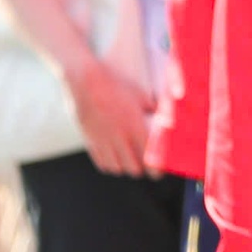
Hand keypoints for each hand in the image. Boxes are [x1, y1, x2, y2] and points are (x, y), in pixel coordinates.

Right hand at [65, 54, 153, 176]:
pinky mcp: (90, 140)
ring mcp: (103, 140)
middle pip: (133, 168)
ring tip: (132, 163)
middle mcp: (119, 136)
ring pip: (117, 168)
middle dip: (143, 170)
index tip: (160, 171)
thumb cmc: (116, 84)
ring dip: (126, 168)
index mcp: (134, 125)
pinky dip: (110, 165)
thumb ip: (154, 109)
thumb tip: (166, 118)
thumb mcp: (140, 94)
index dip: (156, 169)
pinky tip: (116, 160)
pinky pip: (101, 162)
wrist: (85, 80)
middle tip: (148, 167)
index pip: (149, 157)